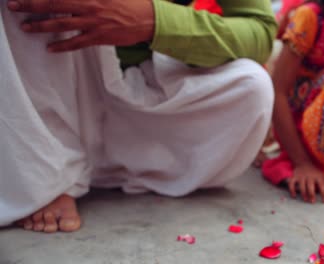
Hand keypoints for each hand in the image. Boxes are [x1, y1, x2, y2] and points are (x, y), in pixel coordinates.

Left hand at [7, 0, 154, 51]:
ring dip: (41, 26)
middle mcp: (89, 6)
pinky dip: (62, 46)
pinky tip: (50, 48)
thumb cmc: (131, 2)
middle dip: (31, 5)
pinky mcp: (99, 37)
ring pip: (61, 25)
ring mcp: (93, 23)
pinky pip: (76, 43)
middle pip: (53, 5)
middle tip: (14, 6)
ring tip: (26, 27)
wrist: (148, 19)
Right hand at [288, 163, 323, 203]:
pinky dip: (292, 189)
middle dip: (311, 193)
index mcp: (318, 177)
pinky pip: (292, 183)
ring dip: (303, 193)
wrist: (304, 163)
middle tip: (313, 201)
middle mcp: (310, 177)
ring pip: (301, 185)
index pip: (322, 186)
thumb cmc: (316, 173)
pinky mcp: (295, 177)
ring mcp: (301, 177)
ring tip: (305, 199)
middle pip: (310, 185)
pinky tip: (293, 196)